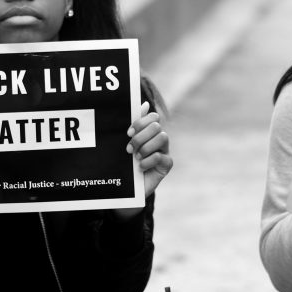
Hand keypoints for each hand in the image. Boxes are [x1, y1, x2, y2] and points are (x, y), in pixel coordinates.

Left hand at [113, 102, 172, 219]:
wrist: (126, 187)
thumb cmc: (125, 163)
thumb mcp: (125, 143)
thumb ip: (133, 126)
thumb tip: (144, 103)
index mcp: (149, 131)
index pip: (153, 117)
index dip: (141, 122)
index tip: (128, 132)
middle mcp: (158, 139)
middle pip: (157, 126)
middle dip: (141, 136)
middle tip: (129, 147)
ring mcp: (164, 151)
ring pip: (163, 138)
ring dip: (146, 147)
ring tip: (135, 157)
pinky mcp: (166, 165)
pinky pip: (161, 157)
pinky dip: (148, 161)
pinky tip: (140, 167)